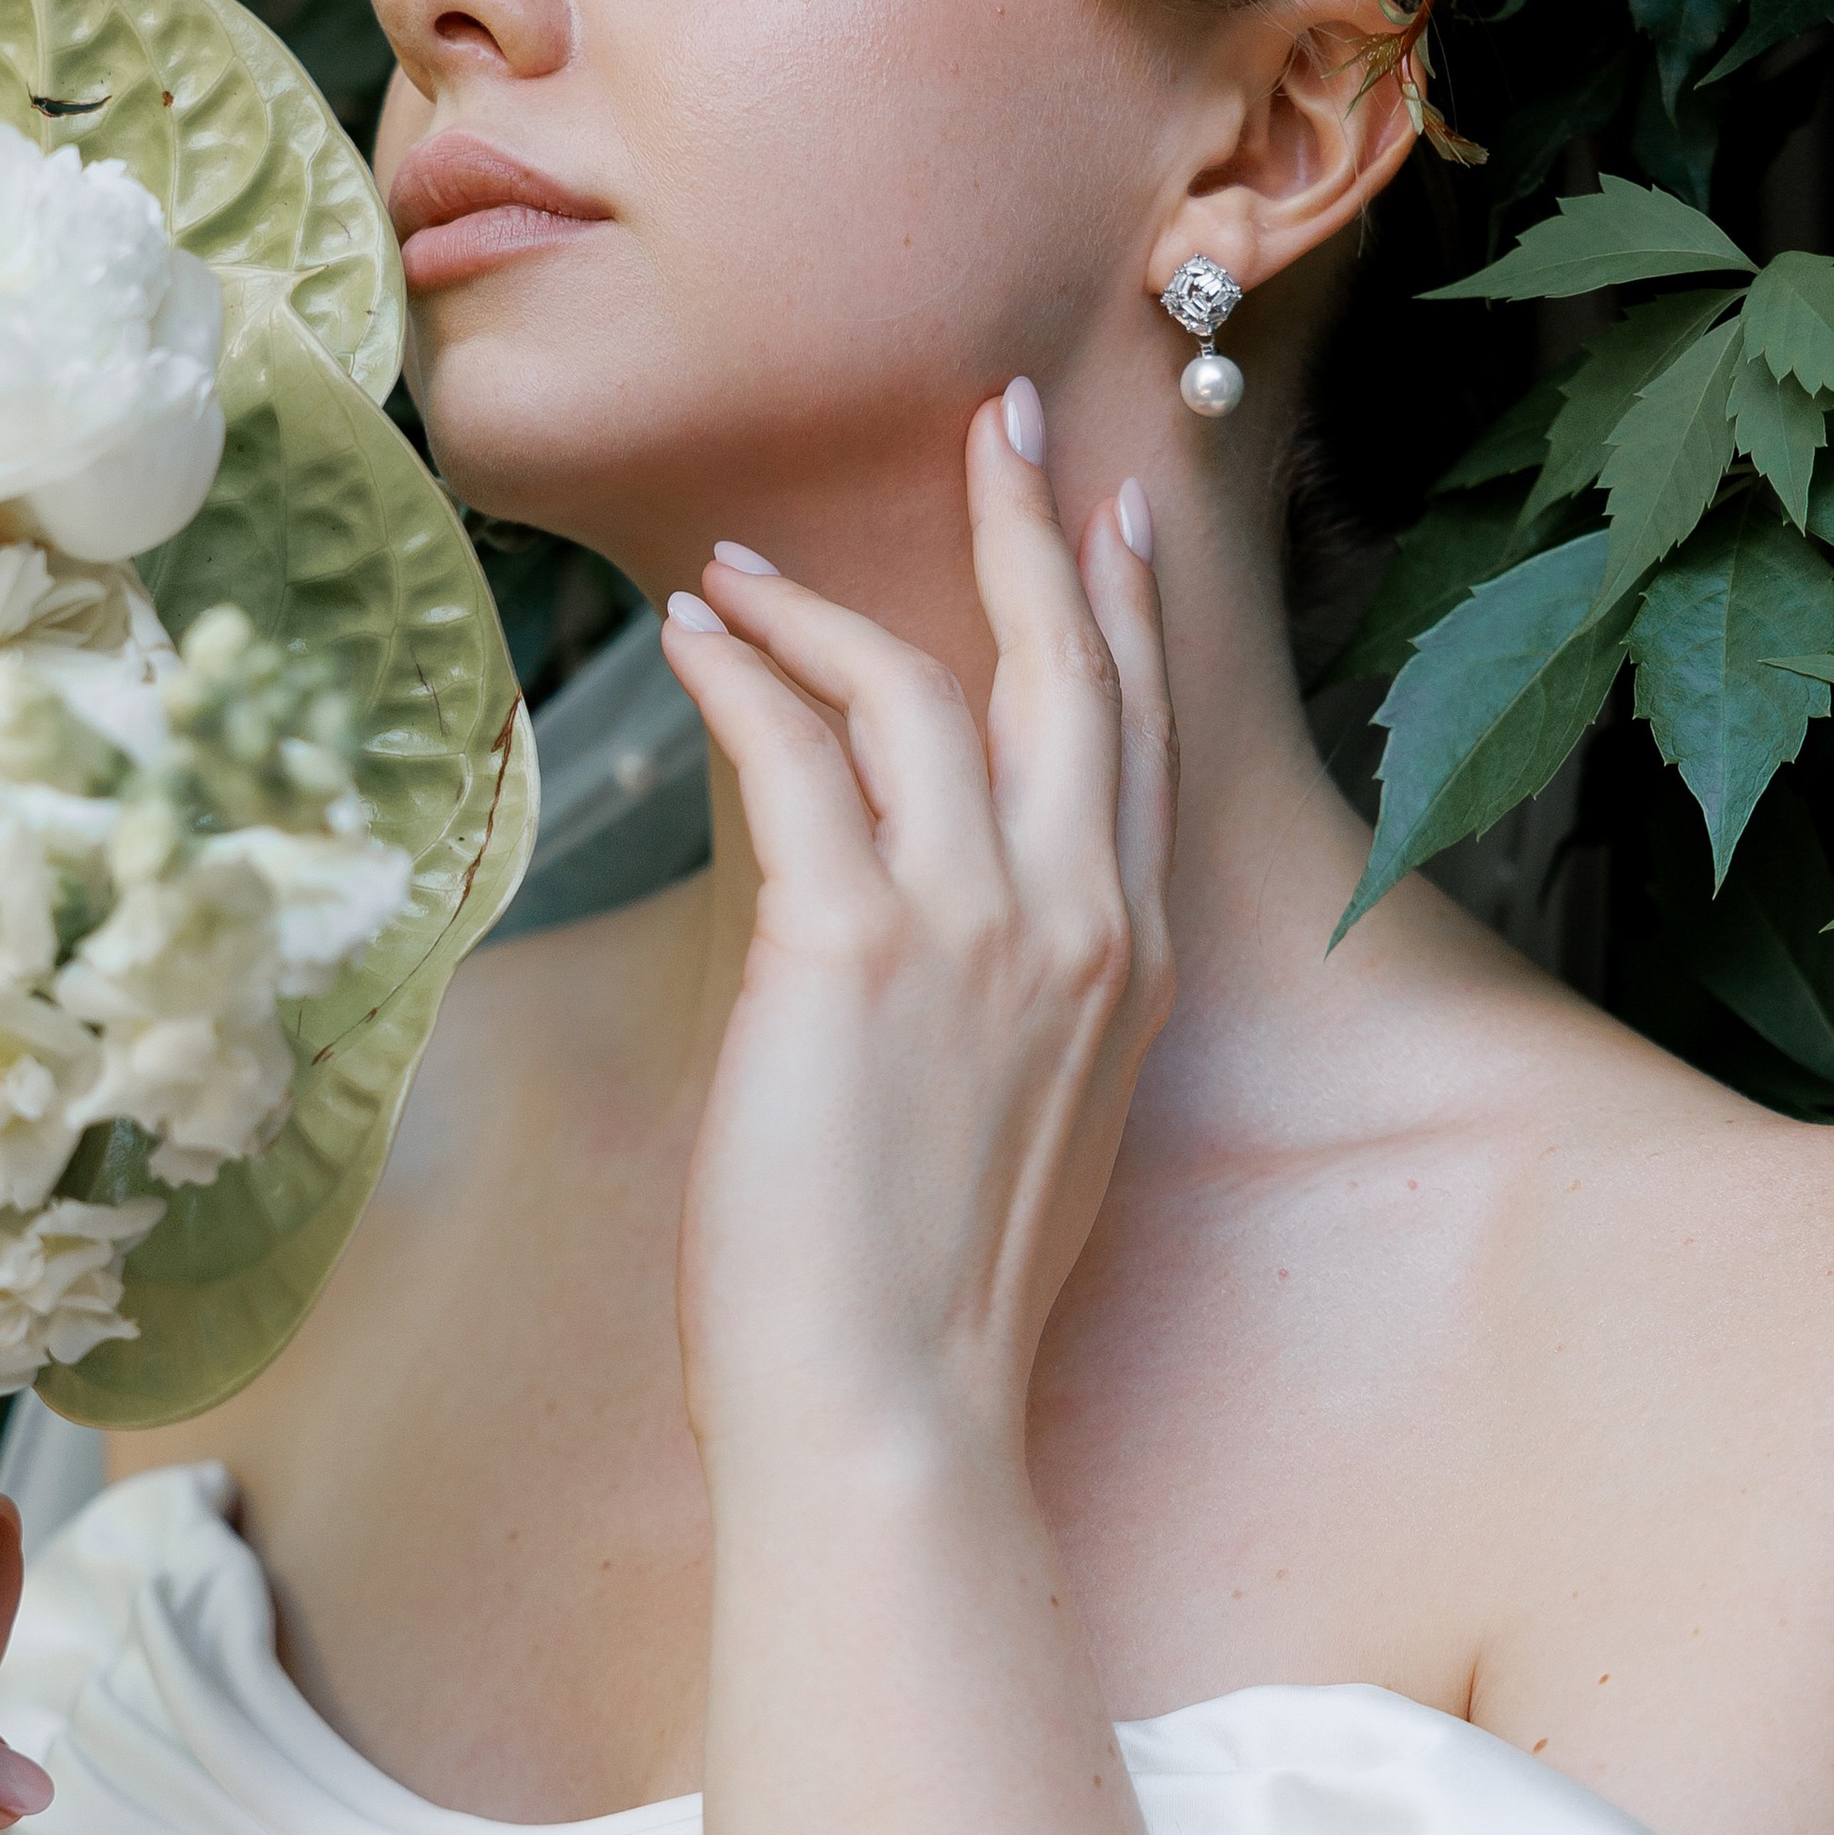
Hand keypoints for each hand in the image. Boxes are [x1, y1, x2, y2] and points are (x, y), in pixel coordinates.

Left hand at [660, 386, 1175, 1478]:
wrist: (895, 1416)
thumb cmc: (931, 1304)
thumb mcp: (1020, 1131)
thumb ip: (1006, 1012)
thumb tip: (912, 946)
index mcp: (1130, 969)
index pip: (1138, 745)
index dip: (1123, 617)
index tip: (1105, 518)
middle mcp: (1079, 925)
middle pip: (1070, 672)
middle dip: (1033, 528)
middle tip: (999, 419)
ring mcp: (978, 928)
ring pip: (922, 689)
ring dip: (826, 606)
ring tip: (736, 570)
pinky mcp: (851, 946)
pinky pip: (796, 753)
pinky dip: (741, 675)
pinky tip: (695, 635)